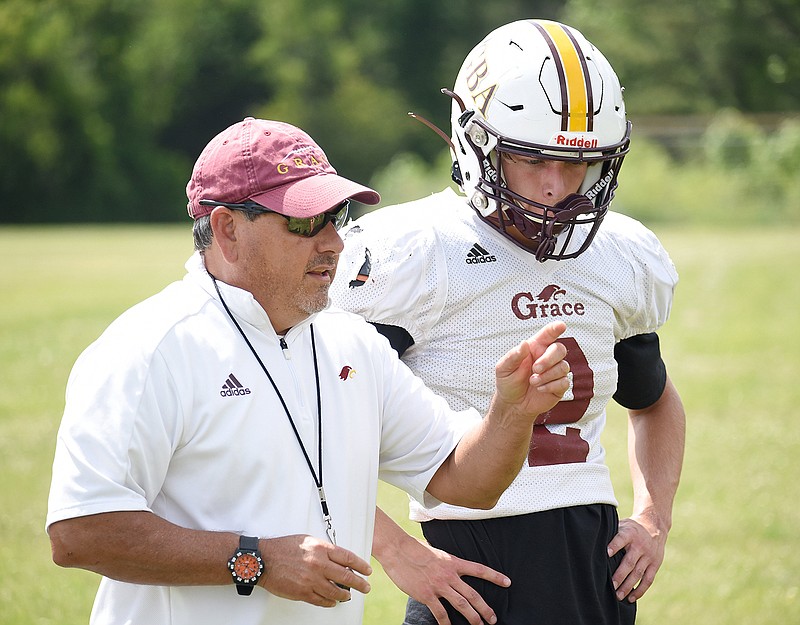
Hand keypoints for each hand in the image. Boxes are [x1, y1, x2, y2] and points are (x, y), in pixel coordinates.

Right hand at [259, 534, 371, 606]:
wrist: (264, 559)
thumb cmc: (284, 548)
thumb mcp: (308, 540)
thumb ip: (324, 550)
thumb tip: (338, 559)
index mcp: (321, 549)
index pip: (349, 558)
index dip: (361, 566)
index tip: (367, 570)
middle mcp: (319, 564)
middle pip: (347, 577)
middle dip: (360, 584)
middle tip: (365, 587)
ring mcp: (311, 580)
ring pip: (335, 591)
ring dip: (345, 595)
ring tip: (348, 596)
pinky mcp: (303, 592)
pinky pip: (321, 600)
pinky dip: (329, 602)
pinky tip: (333, 601)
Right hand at [381, 537, 507, 624]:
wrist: (397, 549)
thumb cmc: (414, 548)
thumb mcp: (435, 551)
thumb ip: (445, 562)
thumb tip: (449, 567)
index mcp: (453, 562)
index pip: (479, 569)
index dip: (495, 576)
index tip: (507, 582)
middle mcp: (449, 575)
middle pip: (473, 594)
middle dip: (485, 609)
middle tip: (493, 619)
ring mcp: (438, 586)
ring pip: (461, 605)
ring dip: (472, 617)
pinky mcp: (426, 595)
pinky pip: (441, 613)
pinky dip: (446, 623)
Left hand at [494, 321, 569, 416]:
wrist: (512, 404)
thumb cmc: (508, 382)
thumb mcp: (504, 368)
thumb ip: (513, 356)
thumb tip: (524, 344)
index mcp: (535, 348)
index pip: (548, 334)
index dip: (555, 328)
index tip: (561, 325)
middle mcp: (547, 357)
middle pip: (560, 349)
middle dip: (549, 359)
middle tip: (535, 369)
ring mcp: (555, 371)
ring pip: (564, 366)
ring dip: (548, 375)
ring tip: (533, 382)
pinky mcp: (560, 385)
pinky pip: (565, 382)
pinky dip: (551, 386)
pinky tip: (540, 389)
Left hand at [607, 513, 667, 602]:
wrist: (655, 525)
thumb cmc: (631, 528)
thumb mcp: (622, 525)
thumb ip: (611, 534)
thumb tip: (591, 541)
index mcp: (630, 533)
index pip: (621, 539)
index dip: (614, 546)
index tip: (606, 553)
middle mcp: (640, 545)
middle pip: (629, 562)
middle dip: (620, 575)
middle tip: (611, 586)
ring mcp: (649, 556)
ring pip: (638, 573)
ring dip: (628, 586)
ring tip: (618, 596)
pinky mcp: (655, 565)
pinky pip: (648, 579)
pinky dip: (640, 590)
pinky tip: (631, 598)